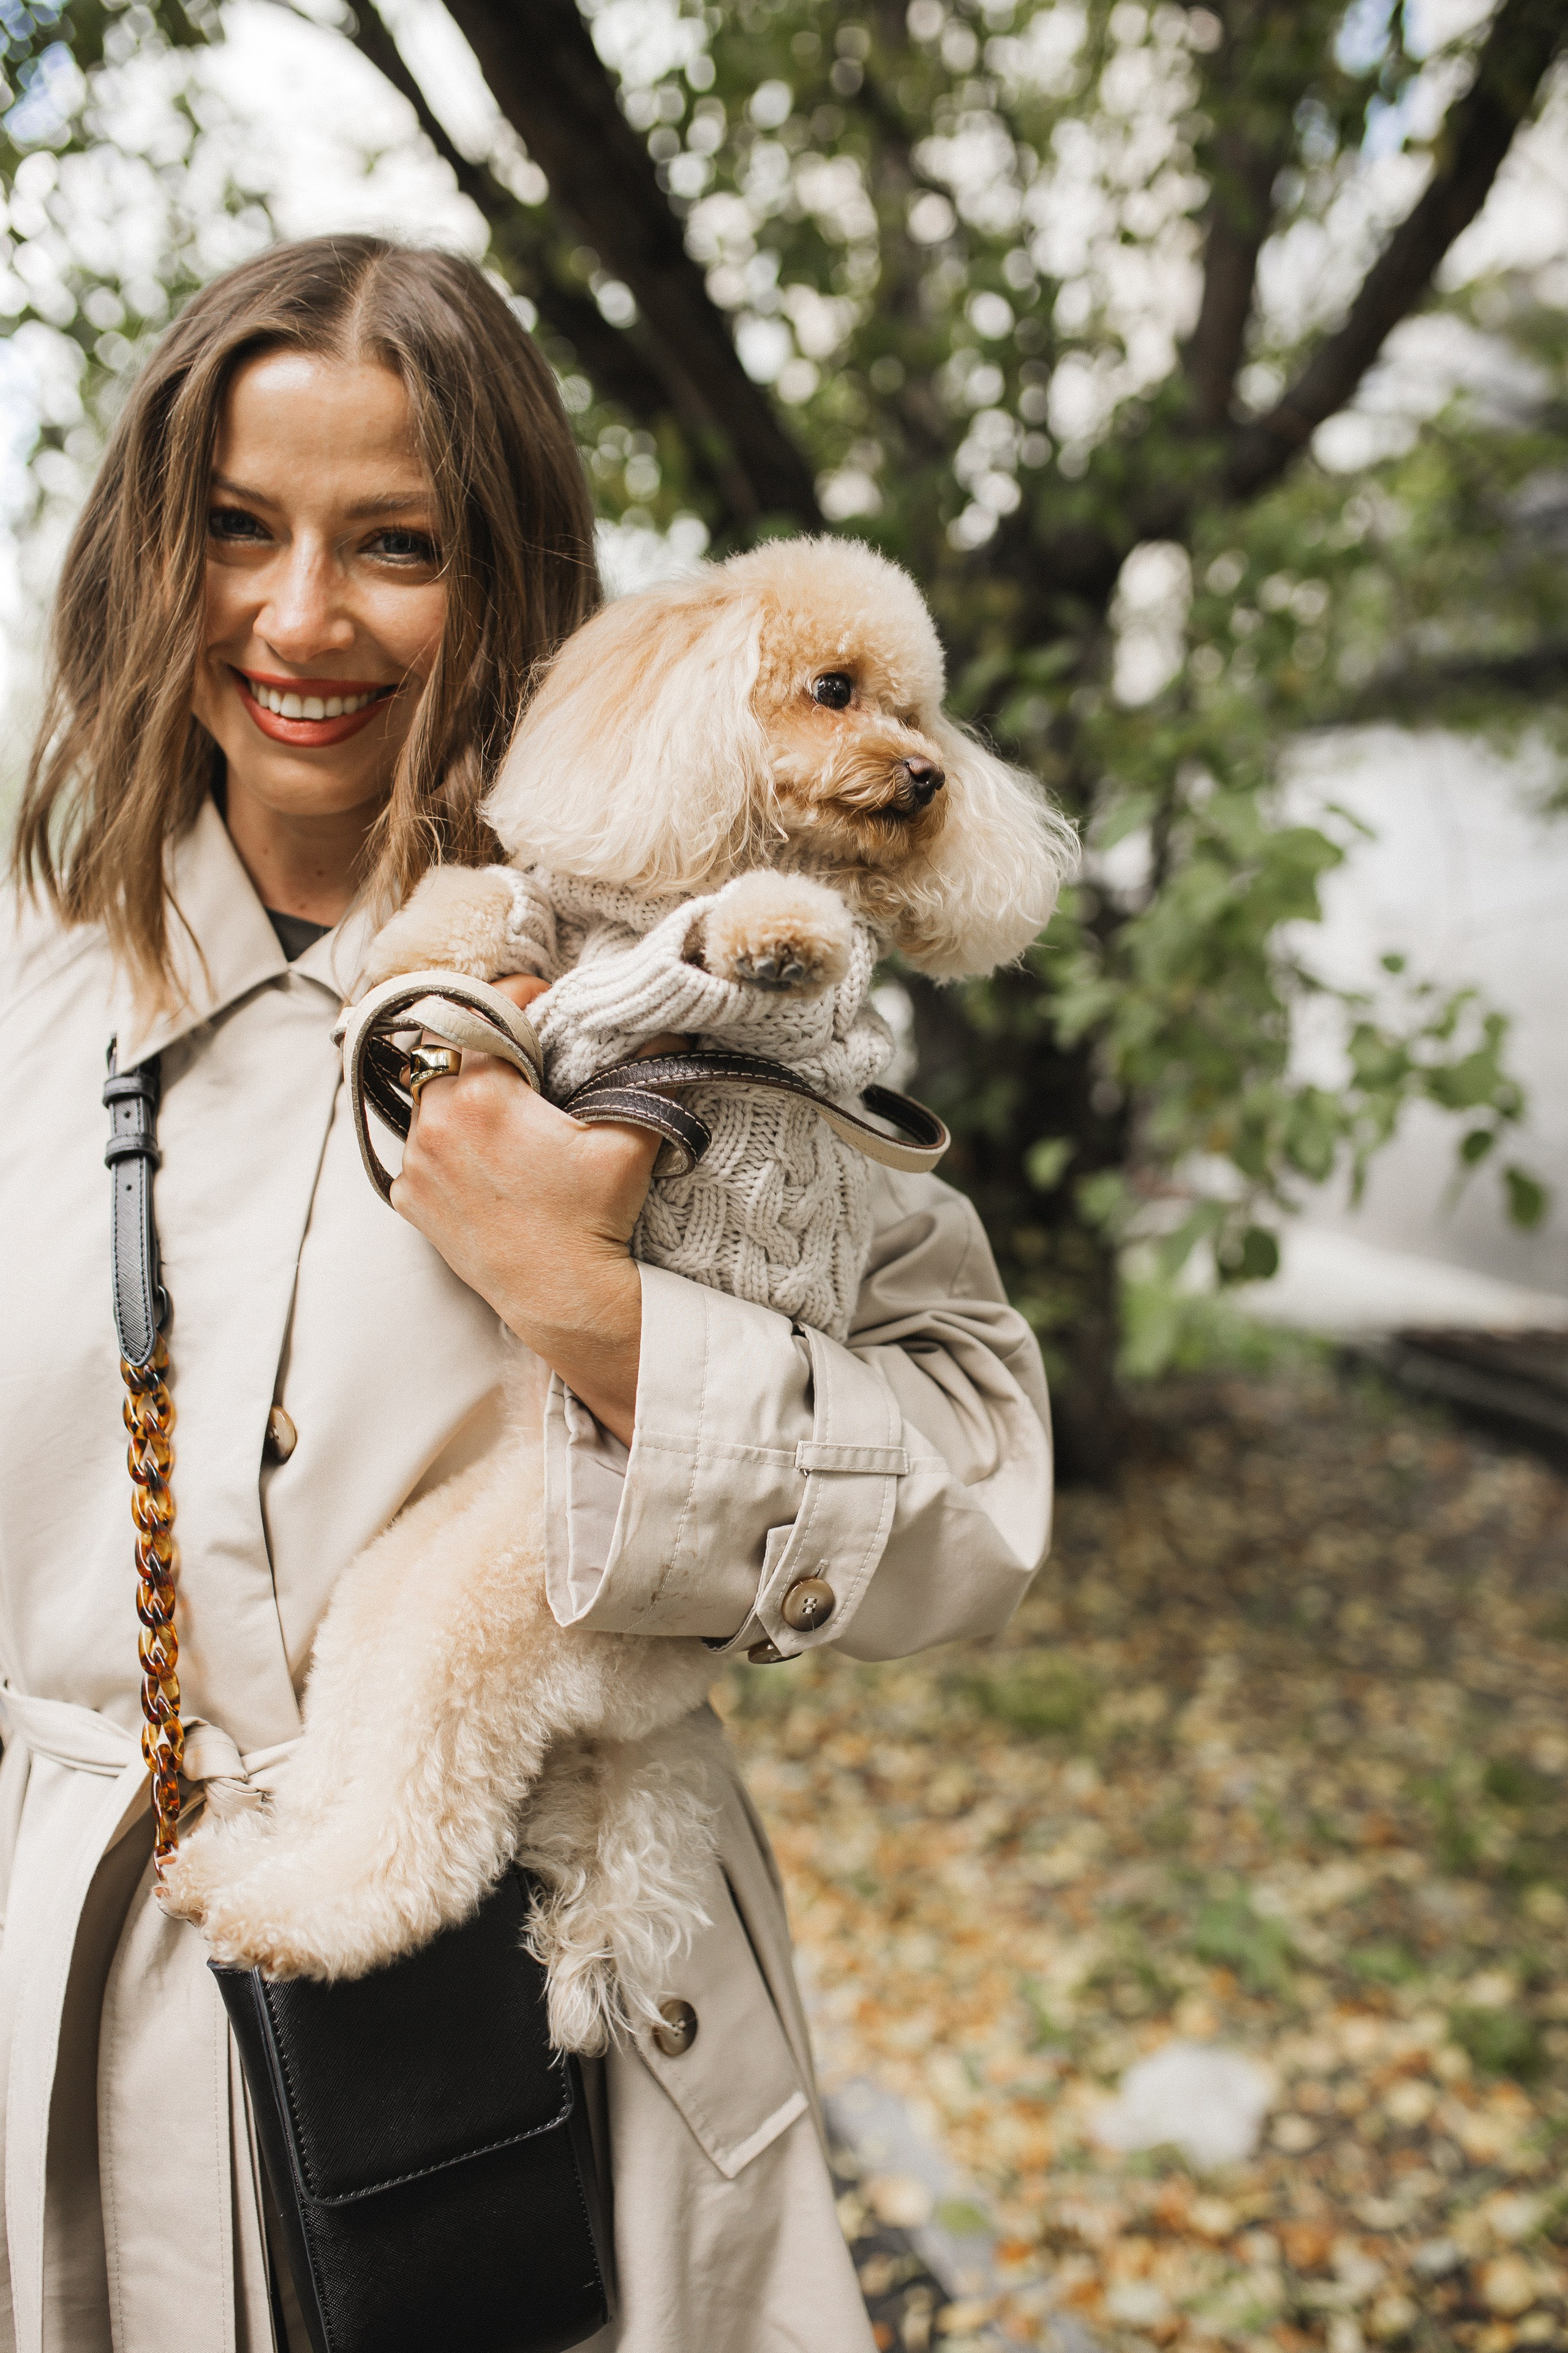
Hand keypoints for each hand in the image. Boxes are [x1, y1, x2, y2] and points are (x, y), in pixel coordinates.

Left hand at [391, 975, 663, 1444]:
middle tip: (522, 1052)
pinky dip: (444, 1144)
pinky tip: (482, 1159)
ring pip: (425, 1099)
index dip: (518, 996)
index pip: (486, 1011)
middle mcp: (435, 1123)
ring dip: (458, 1092)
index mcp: (482, 1095)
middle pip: (444, 1049)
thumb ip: (649, 1075)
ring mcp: (416, 1164)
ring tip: (502, 1107)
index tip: (541, 998)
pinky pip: (418, 1151)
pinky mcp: (410, 1198)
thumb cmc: (594, 1220)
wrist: (563, 1297)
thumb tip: (674, 1033)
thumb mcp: (631, 1141)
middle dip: (481, 1042)